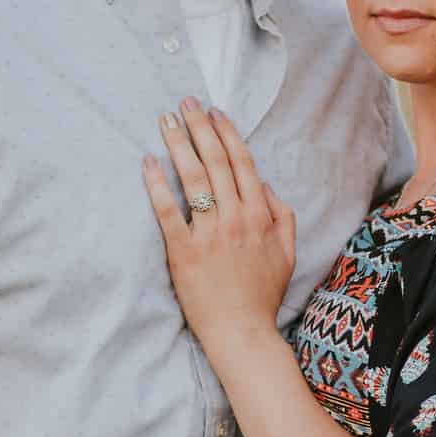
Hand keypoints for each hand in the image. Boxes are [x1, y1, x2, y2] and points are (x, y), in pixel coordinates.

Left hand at [143, 100, 296, 357]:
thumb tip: (264, 185)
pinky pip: (168, 210)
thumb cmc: (263, 295)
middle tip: (185, 104)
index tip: (215, 111)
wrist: (242, 333)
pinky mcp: (183, 251)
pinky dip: (157, 184)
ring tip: (166, 121)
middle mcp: (235, 218)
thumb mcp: (287, 252)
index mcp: (261, 215)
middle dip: (200, 128)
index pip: (242, 163)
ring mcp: (209, 233)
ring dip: (179, 144)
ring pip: (193, 178)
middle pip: (216, 162)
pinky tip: (148, 162)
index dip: (227, 133)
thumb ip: (282, 215)